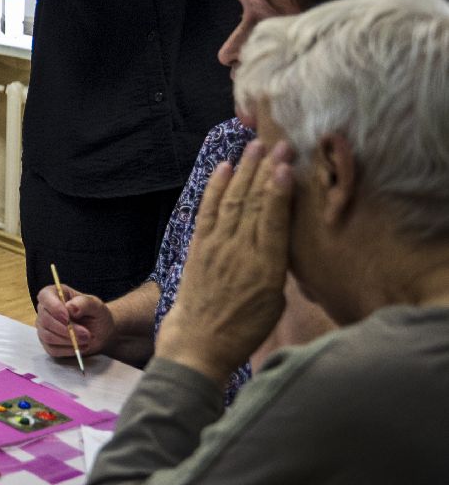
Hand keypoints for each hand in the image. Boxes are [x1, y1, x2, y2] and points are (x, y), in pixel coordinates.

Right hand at [34, 284, 115, 358]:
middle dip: (66, 330)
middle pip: (45, 320)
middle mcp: (45, 309)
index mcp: (55, 294)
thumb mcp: (96, 306)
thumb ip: (84, 303)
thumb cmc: (96, 314)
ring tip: (87, 341)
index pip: (45, 297)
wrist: (100, 331)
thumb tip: (69, 308)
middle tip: (86, 335)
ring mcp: (44, 327)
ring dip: (68, 341)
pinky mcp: (47, 343)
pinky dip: (67, 350)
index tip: (67, 317)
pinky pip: (52, 349)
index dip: (53, 307)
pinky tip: (81, 347)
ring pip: (47, 336)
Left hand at [157, 140, 293, 385]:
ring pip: (232, 200)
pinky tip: (224, 168)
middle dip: (266, 171)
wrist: (199, 341)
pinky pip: (207, 210)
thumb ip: (278, 265)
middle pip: (254, 203)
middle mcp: (239, 251)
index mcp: (266, 267)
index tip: (287, 165)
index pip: (273, 220)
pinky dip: (215, 187)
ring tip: (254, 147)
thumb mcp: (275, 301)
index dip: (279, 191)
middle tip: (280, 144)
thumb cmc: (243, 327)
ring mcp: (216, 246)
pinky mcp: (198, 246)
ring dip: (244, 171)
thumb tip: (281, 236)